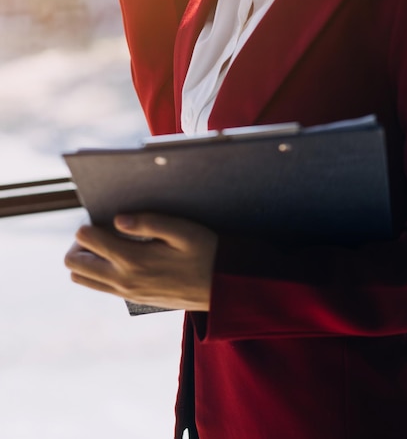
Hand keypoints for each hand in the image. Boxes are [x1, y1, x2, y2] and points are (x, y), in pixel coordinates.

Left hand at [64, 213, 218, 310]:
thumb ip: (149, 222)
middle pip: (74, 264)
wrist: (223, 288)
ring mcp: (127, 292)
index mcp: (133, 260)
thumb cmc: (206, 252)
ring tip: (109, 243)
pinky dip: (100, 270)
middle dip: (80, 243)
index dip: (90, 223)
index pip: (86, 240)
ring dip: (87, 259)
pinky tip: (124, 257)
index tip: (106, 216)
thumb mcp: (183, 230)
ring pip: (83, 278)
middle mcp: (124, 280)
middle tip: (102, 230)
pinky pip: (100, 287)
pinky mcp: (134, 299)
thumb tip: (117, 219)